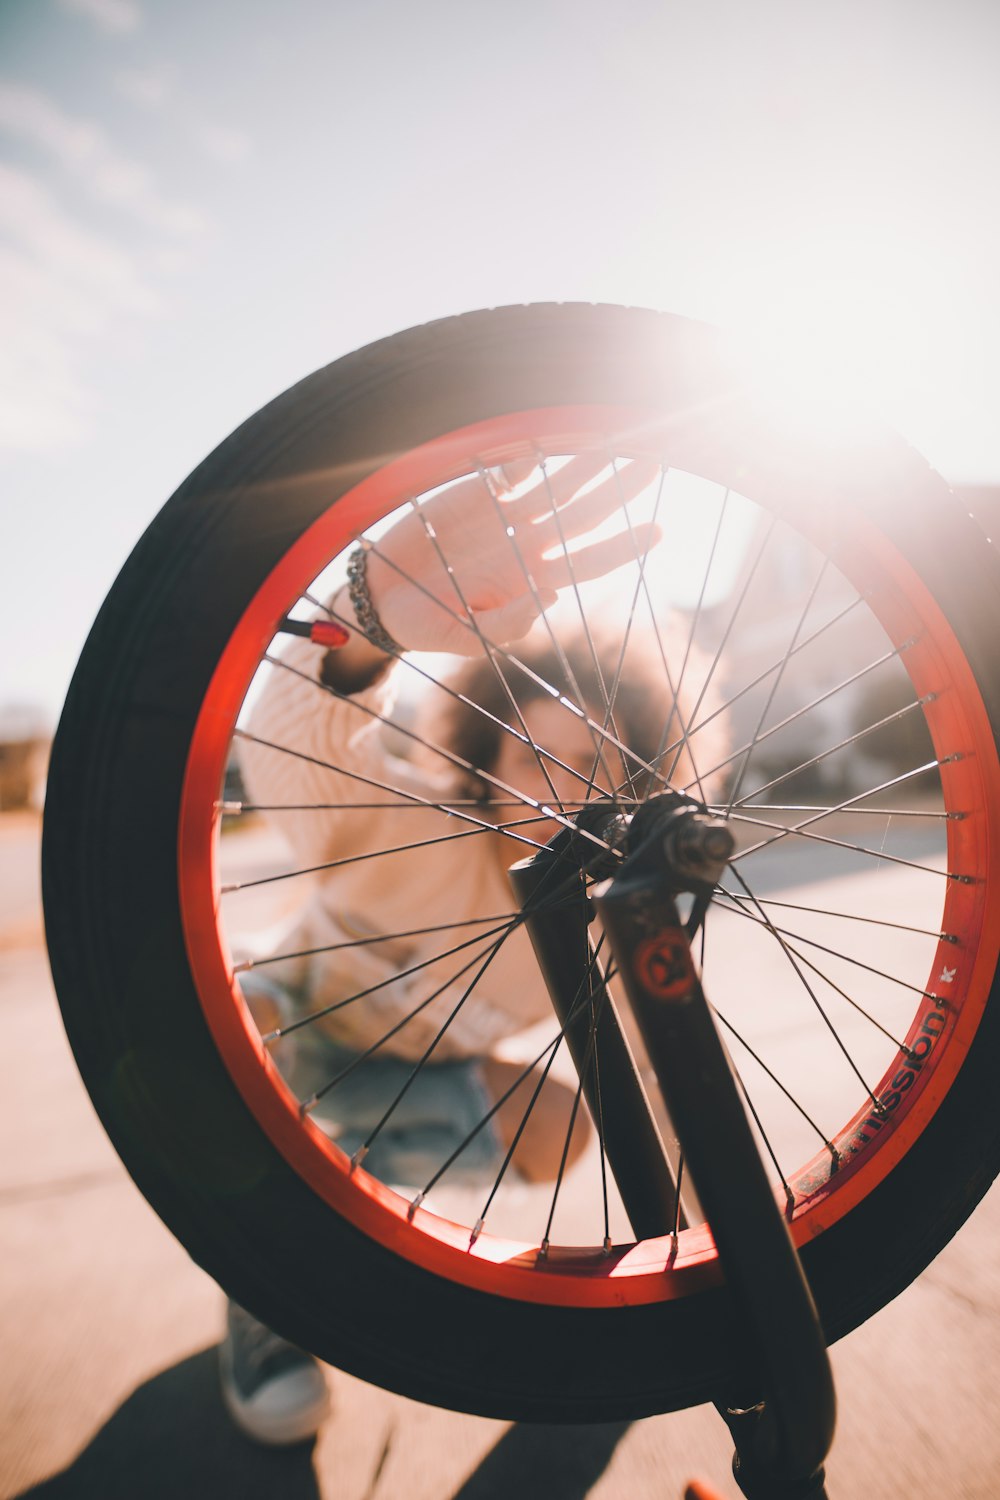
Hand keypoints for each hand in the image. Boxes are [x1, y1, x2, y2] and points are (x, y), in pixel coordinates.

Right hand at [365, 455, 660, 654]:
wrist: (382, 598)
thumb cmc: (426, 626)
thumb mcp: (465, 637)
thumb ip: (506, 623)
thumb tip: (548, 599)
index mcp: (534, 581)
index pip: (589, 560)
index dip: (624, 546)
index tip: (658, 530)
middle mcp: (530, 544)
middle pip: (586, 513)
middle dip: (620, 488)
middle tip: (656, 461)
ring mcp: (508, 516)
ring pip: (559, 484)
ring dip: (589, 461)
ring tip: (618, 432)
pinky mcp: (480, 494)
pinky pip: (515, 469)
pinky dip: (533, 454)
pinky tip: (555, 435)